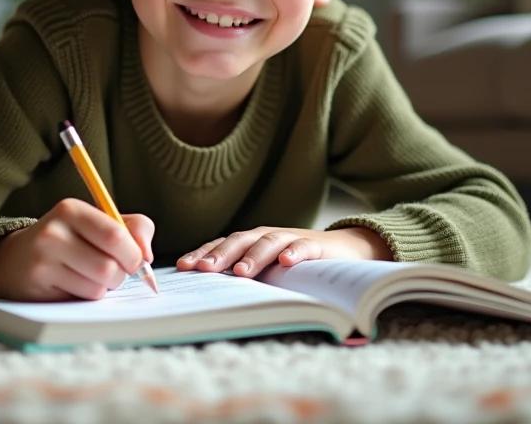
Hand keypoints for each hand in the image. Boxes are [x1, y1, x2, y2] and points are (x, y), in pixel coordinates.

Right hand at [0, 198, 154, 301]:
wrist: (16, 258)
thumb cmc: (70, 239)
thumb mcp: (99, 222)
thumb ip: (134, 228)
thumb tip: (147, 255)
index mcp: (71, 210)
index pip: (116, 235)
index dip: (133, 254)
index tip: (133, 259)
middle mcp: (53, 233)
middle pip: (109, 267)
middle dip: (120, 275)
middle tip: (111, 270)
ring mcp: (42, 262)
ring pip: (97, 288)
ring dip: (103, 288)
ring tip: (89, 276)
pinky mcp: (37, 289)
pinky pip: (80, 301)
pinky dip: (85, 297)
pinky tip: (71, 285)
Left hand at [177, 226, 391, 277]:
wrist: (347, 251)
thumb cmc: (299, 263)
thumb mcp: (269, 270)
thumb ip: (245, 275)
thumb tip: (209, 293)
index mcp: (252, 242)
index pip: (222, 245)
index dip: (203, 253)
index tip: (182, 266)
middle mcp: (268, 237)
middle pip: (240, 240)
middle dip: (221, 254)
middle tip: (204, 269)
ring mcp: (292, 239)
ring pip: (269, 243)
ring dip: (253, 256)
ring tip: (241, 272)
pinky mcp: (319, 246)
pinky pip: (305, 247)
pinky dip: (295, 252)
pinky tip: (286, 262)